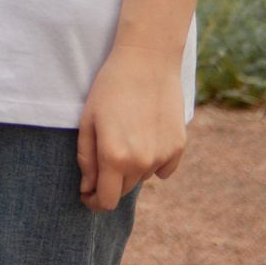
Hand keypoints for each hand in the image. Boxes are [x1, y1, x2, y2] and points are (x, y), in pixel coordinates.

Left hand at [77, 42, 187, 210]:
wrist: (147, 62)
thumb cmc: (109, 88)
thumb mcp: (87, 121)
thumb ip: (86, 158)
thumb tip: (88, 188)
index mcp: (115, 157)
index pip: (106, 200)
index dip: (94, 202)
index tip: (87, 195)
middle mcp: (142, 162)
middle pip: (123, 190)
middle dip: (108, 183)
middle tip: (99, 162)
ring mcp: (164, 156)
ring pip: (142, 178)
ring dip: (130, 169)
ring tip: (123, 136)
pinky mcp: (179, 147)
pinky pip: (163, 169)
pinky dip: (152, 162)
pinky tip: (144, 138)